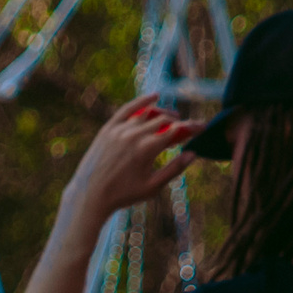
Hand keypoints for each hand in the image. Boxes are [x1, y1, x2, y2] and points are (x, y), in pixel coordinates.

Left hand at [62, 96, 207, 222]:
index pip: (176, 131)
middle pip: (163, 120)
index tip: (202, 127)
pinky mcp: (108, 128)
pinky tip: (155, 97)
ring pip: (147, 113)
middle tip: (186, 130)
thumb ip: (174, 169)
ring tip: (172, 118)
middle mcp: (134, 134)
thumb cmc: (123, 195)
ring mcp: (120, 129)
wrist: (90, 195)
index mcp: (148, 149)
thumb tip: (193, 154)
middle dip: (178, 123)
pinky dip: (142, 101)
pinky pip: (128, 109)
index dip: (192, 127)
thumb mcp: (152, 187)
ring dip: (163, 113)